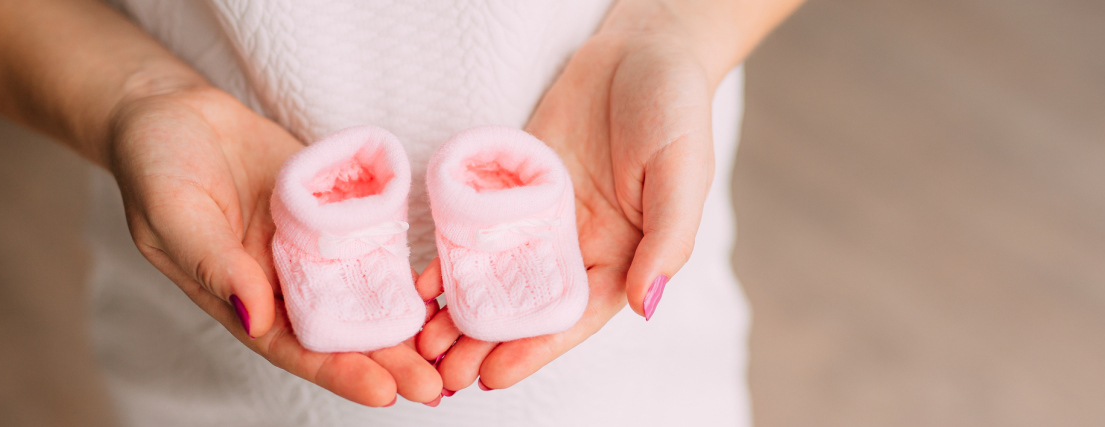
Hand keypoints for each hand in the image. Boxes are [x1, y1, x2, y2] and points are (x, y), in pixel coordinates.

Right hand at [109, 86, 441, 405]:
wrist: (173, 113)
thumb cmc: (156, 164)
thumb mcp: (173, 212)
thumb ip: (214, 264)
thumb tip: (256, 317)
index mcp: (240, 297)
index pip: (295, 348)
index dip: (340, 372)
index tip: (384, 393)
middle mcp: (282, 282)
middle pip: (341, 332)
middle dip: (389, 361)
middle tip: (436, 386)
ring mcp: (311, 249)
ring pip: (365, 294)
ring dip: (406, 322)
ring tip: (452, 344)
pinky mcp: (332, 213)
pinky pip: (372, 243)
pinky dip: (404, 265)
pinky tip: (442, 285)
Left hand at [415, 19, 717, 390]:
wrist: (644, 46)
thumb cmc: (677, 109)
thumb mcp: (683, 173)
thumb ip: (668, 239)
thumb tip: (644, 304)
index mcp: (624, 253)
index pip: (576, 315)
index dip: (537, 348)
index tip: (494, 376)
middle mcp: (579, 244)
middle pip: (529, 305)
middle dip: (488, 342)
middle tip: (441, 374)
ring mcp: (543, 216)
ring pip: (498, 274)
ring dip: (462, 310)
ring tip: (422, 342)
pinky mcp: (515, 184)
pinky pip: (480, 224)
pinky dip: (452, 254)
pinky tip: (421, 281)